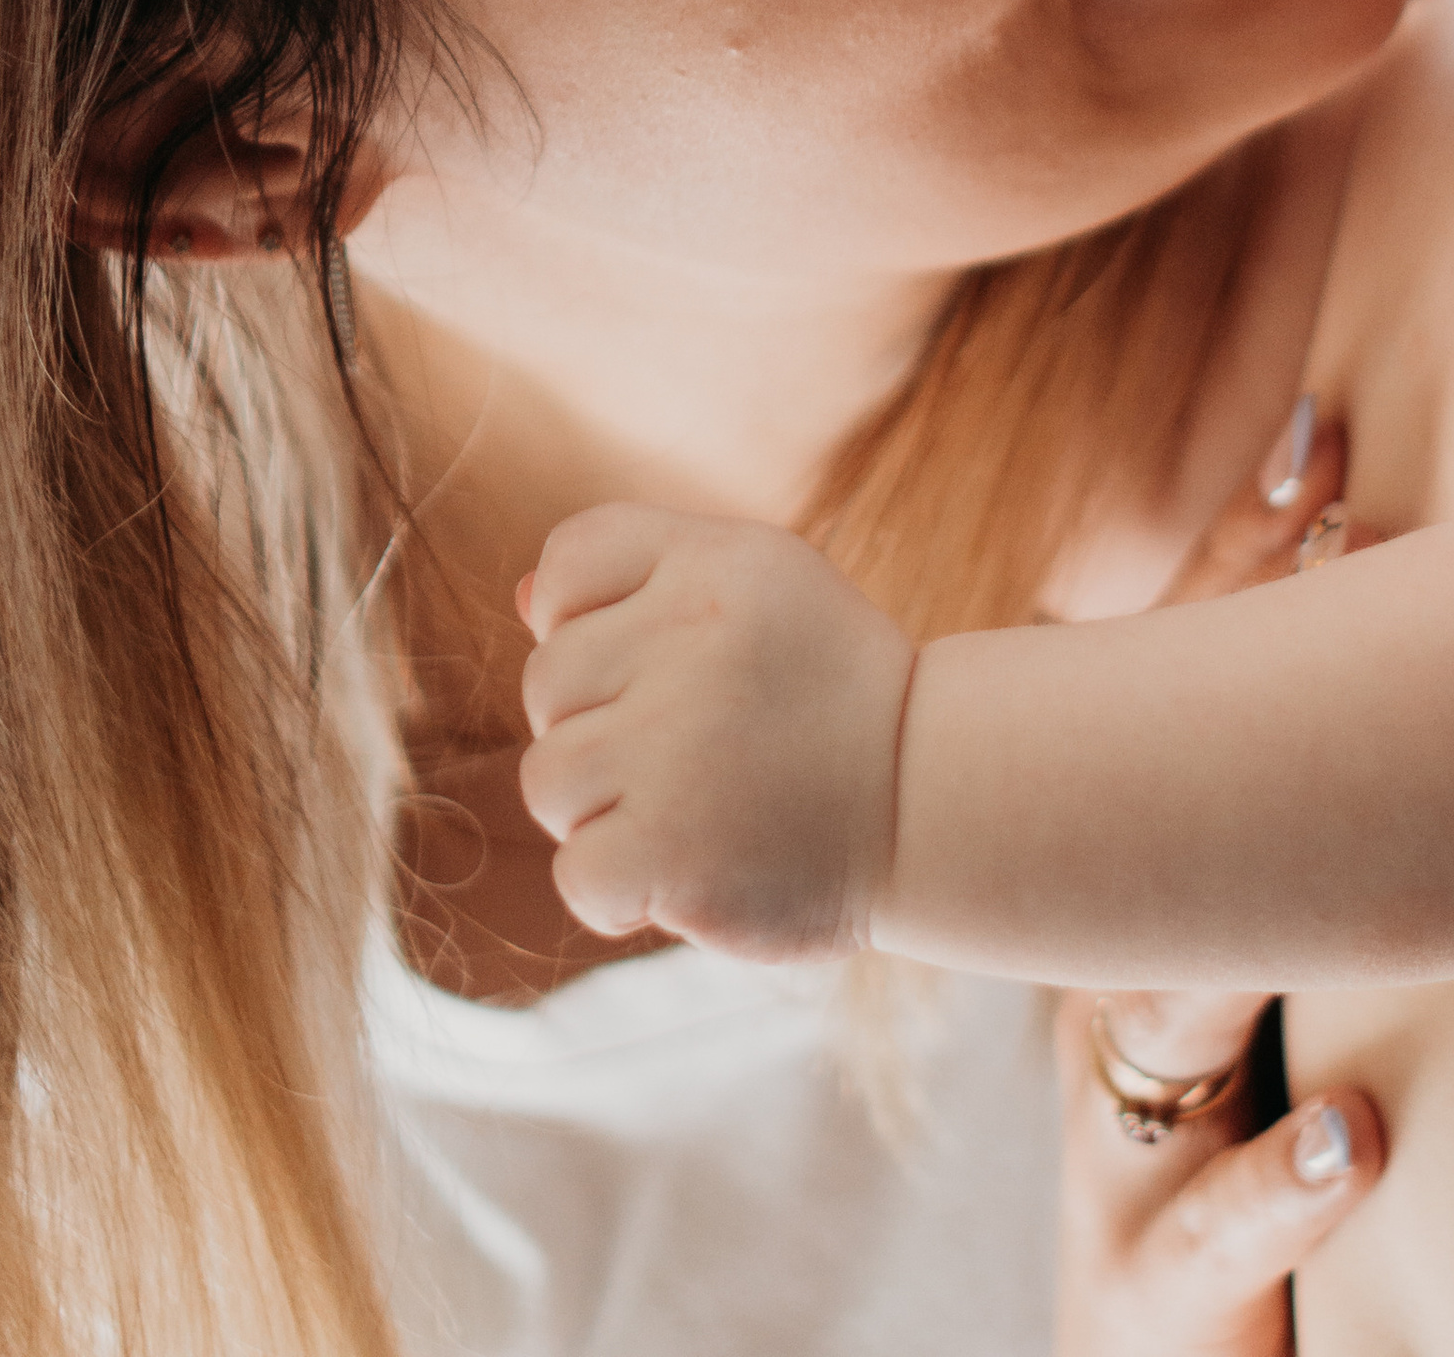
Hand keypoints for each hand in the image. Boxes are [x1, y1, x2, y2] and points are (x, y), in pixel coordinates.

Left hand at [518, 504, 913, 960]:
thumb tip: (524, 602)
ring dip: (605, 810)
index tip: (664, 657)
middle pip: (547, 681)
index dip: (589, 618)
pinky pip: (576, 871)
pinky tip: (694, 866)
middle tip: (699, 745)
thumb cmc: (824, 692)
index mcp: (715, 563)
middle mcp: (693, 639)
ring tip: (697, 804)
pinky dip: (622, 889)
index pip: (568, 563)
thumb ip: (641, 584)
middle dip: (602, 724)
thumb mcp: (758, 592)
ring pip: (548, 780)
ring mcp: (680, 747)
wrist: (929, 801)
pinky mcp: (672, 851)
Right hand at [1054, 402, 1384, 1349]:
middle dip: (1231, 671)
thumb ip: (1353, 835)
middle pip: (1165, 818)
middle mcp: (1121, 1005)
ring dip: (1239, 919)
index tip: (1324, 439)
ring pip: (1164, 1014)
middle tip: (1331, 536)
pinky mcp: (1149, 1279)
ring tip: (1325, 842)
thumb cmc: (1238, 1162)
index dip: (1245, 575)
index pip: (1188, 718)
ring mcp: (1125, 1138)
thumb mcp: (1281, 985)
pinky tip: (1355, 1137)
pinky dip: (1275, 1183)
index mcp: (1158, 923)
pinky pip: (1204, 1229)